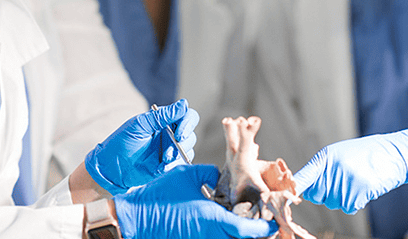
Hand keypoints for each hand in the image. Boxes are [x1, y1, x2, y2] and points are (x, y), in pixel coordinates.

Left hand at [85, 99, 198, 194]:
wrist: (110, 168)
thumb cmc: (121, 143)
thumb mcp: (140, 125)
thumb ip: (163, 116)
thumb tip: (184, 103)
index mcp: (163, 121)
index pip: (186, 116)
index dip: (188, 122)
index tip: (179, 133)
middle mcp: (169, 134)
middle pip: (190, 133)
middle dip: (185, 139)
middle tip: (173, 145)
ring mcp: (169, 150)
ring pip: (188, 148)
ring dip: (180, 152)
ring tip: (164, 159)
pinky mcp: (168, 165)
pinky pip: (181, 163)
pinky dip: (176, 163)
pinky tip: (163, 166)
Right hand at [113, 164, 277, 238]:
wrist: (134, 218)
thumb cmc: (159, 197)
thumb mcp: (189, 175)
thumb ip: (211, 175)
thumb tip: (221, 177)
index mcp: (213, 219)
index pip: (249, 230)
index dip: (264, 227)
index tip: (273, 222)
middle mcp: (210, 235)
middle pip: (242, 237)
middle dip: (253, 230)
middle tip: (261, 219)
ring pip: (229, 238)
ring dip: (238, 231)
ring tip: (243, 218)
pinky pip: (215, 237)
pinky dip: (223, 231)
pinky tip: (221, 220)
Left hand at [293, 126, 407, 213]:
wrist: (394, 153)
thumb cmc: (367, 153)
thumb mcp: (340, 154)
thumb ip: (323, 168)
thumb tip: (306, 187)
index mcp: (326, 157)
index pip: (304, 177)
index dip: (294, 189)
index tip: (284, 197)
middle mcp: (333, 168)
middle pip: (318, 195)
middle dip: (328, 192)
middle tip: (346, 179)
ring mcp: (346, 180)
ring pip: (334, 202)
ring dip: (345, 197)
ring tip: (358, 180)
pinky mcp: (359, 191)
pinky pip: (349, 207)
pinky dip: (356, 201)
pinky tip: (365, 186)